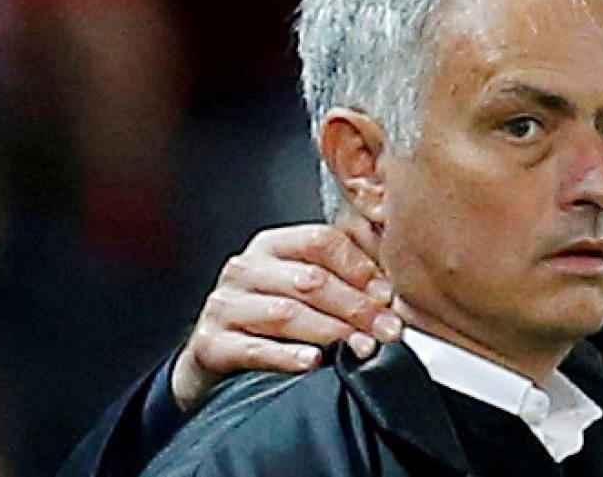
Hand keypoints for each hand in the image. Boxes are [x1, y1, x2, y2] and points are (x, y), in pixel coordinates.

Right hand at [170, 219, 400, 410]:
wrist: (219, 355)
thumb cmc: (275, 317)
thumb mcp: (304, 287)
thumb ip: (344, 276)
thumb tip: (391, 286)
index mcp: (273, 245)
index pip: (321, 241)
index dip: (359, 267)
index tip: (388, 295)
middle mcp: (245, 269)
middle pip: (310, 280)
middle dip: (356, 307)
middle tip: (387, 329)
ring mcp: (225, 305)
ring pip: (286, 314)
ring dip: (331, 332)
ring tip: (361, 347)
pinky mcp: (210, 344)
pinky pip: (253, 349)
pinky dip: (287, 356)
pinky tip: (313, 362)